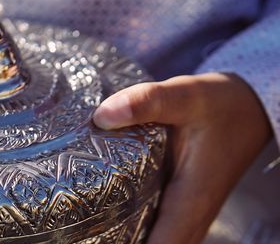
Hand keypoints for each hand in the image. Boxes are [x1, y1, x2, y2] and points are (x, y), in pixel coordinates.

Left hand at [93, 73, 271, 243]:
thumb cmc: (220, 103)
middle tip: (78, 224)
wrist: (248, 106)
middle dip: (117, 239)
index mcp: (191, 200)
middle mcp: (190, 215)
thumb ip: (146, 102)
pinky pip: (155, 225)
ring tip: (83, 215)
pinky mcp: (180, 202)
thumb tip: (102, 116)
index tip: (94, 234)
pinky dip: (131, 220)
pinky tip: (104, 202)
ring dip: (123, 232)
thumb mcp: (185, 96)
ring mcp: (186, 212)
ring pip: (153, 237)